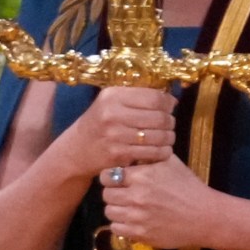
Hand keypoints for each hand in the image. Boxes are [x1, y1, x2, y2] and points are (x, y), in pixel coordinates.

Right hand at [59, 86, 175, 178]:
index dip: (168, 102)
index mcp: (113, 95)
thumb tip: (168, 95)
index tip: (172, 105)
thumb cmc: (100, 121)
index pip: (153, 97)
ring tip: (169, 136)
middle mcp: (113, 113)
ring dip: (169, 137)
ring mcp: (115, 135)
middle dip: (170, 121)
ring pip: (157, 136)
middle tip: (171, 123)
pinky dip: (162, 152)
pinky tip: (163, 150)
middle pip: (158, 117)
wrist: (78, 148)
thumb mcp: (111, 101)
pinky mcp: (118, 154)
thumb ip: (135, 95)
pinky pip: (151, 153)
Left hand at [100, 153, 213, 249]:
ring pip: (109, 212)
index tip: (115, 177)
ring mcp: (137, 217)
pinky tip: (130, 218)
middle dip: (112, 191)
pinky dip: (120, 223)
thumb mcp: (169, 161)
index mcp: (141, 176)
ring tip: (125, 204)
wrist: (203, 215)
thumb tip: (131, 143)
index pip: (108, 175)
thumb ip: (148, 153)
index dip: (110, 175)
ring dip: (115, 207)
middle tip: (120, 191)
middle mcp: (136, 196)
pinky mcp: (140, 234)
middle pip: (106, 194)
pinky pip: (116, 228)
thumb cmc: (186, 185)